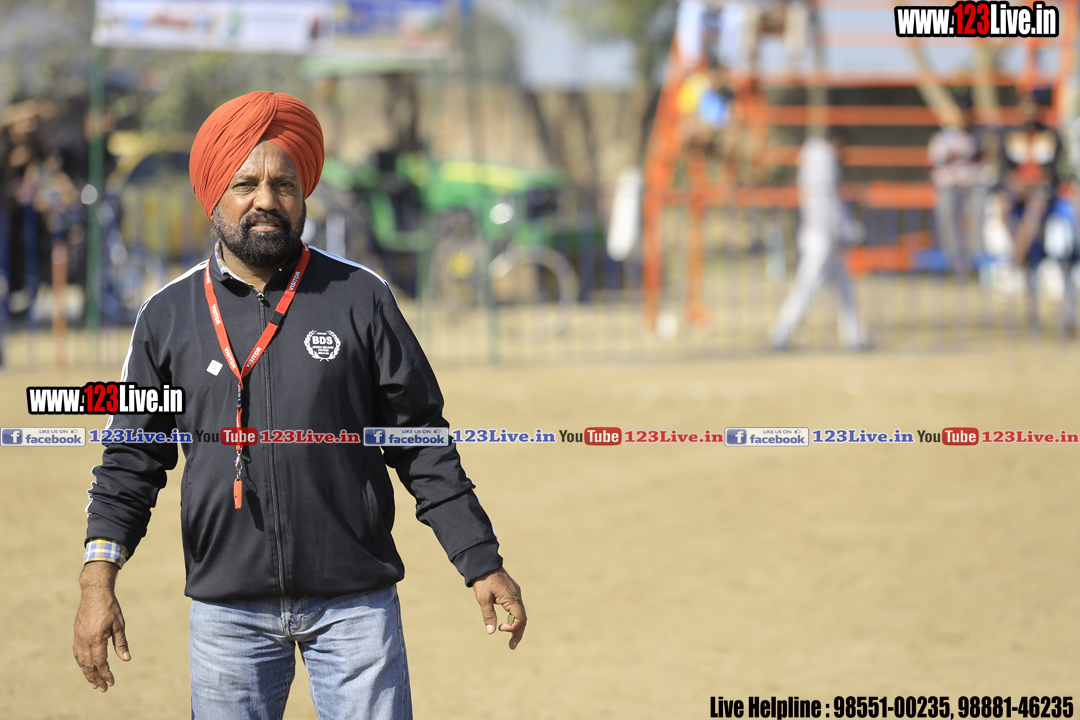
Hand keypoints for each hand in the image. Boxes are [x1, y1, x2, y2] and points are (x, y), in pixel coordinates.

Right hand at [73, 561, 129, 691]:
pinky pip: (77, 653)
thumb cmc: (110, 607)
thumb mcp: (119, 624)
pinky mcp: (76, 634)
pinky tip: (86, 667)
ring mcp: (78, 638)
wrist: (94, 593)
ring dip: (87, 673)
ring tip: (94, 683)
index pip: (100, 662)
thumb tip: (126, 659)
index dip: (106, 674)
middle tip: (103, 689)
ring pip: (81, 661)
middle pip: (89, 665)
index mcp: (96, 638)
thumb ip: (121, 643)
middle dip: (96, 678)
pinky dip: (82, 663)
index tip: (112, 682)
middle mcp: (84, 640)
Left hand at [472, 568, 525, 649]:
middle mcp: (517, 596)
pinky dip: (514, 616)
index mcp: (511, 598)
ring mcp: (516, 592)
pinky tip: (507, 621)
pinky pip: (517, 606)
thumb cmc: (483, 581)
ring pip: (520, 612)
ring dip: (516, 625)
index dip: (513, 627)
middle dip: (518, 632)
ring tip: (510, 638)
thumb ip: (488, 615)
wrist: (484, 563)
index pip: (520, 618)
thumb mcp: (483, 599)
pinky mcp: (512, 590)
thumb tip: (491, 631)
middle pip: (523, 618)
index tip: (500, 628)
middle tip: (512, 646)